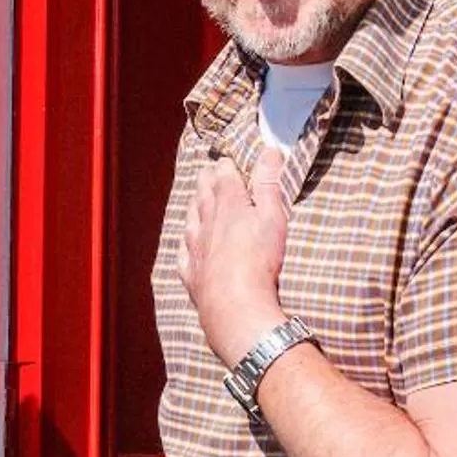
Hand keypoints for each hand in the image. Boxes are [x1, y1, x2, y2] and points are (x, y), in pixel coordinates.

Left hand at [179, 145, 288, 368]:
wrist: (235, 305)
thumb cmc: (259, 261)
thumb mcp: (272, 217)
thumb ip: (269, 183)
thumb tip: (268, 151)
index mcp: (228, 206)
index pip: (223, 177)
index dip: (225, 167)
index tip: (226, 161)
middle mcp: (207, 223)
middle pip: (203, 195)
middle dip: (206, 180)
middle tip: (206, 172)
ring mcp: (196, 249)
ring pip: (191, 220)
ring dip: (193, 207)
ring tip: (195, 199)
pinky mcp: (193, 274)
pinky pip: (184, 254)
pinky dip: (185, 244)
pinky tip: (186, 245)